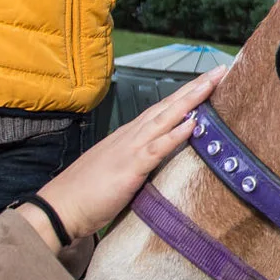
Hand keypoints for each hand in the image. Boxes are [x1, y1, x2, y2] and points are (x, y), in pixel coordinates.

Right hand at [20, 67, 226, 244]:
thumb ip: (138, 162)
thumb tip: (157, 161)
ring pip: (165, 117)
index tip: (207, 81)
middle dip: (195, 88)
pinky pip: (157, 148)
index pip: (163, 110)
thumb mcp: (118, 171)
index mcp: (129, 136)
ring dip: (191, 100)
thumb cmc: (86, 194)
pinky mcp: (130, 168)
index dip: (185, 95)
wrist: (60, 208)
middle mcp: (131, 136)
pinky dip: (175, 134)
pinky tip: (192, 123)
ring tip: (212, 84)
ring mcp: (130, 149)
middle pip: (168, 105)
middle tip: (220, 70)